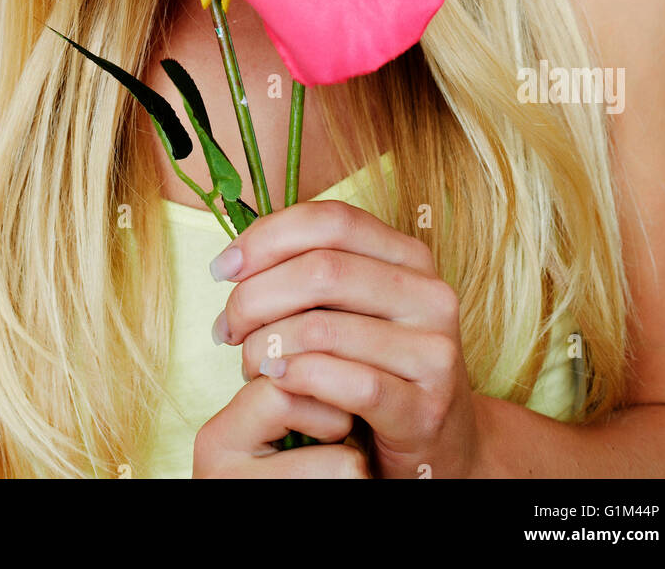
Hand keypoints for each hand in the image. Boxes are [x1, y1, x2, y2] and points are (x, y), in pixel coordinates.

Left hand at [207, 198, 481, 478]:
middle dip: (256, 296)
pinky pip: (350, 384)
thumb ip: (311, 272)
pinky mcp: (425, 408)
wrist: (441, 444)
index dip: (268, 236)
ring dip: (267, 345)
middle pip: (323, 270)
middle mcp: (430, 295)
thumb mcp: (354, 309)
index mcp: (410, 257)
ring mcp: (434, 352)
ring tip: (249, 361)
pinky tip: (277, 380)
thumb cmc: (378, 366)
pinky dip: (299, 379)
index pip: (331, 221)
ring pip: (326, 328)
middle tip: (228, 327)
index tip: (223, 268)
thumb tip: (234, 259)